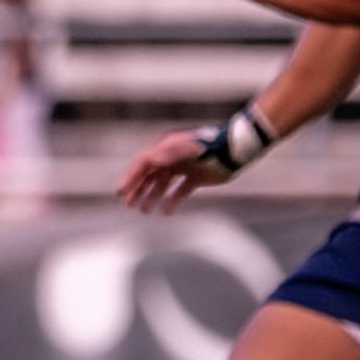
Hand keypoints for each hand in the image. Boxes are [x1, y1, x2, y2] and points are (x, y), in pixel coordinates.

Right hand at [117, 128, 231, 214]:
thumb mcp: (193, 149)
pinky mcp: (196, 177)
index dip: (131, 176)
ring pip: (162, 183)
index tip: (122, 191)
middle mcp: (173, 158)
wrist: (238, 149)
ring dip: (152, 196)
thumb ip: (173, 152)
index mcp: (167, 148)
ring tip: (144, 211)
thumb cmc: (214, 147)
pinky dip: (172, 200)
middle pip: (149, 174)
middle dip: (137, 189)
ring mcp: (184, 167)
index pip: (143, 163)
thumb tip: (153, 160)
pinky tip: (167, 212)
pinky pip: (180, 190)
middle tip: (128, 204)